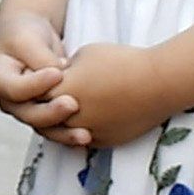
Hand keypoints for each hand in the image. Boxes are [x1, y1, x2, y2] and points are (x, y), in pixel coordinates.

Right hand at [0, 10, 84, 144]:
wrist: (33, 34)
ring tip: (84, 134)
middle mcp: (10, 100)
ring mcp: (27, 109)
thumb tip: (59, 76)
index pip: (15, 89)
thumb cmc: (25, 33)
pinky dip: (71, 132)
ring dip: (64, 132)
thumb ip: (40, 59)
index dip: (36, 85)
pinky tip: (89, 133)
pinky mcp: (46, 112)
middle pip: (28, 114)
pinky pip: (56, 127)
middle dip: (51, 114)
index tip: (57, 74)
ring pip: (43, 127)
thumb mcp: (28, 39)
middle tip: (73, 104)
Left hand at [44, 41, 193, 152]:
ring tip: (65, 109)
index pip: (35, 95)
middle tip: (48, 98)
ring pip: (63, 134)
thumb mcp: (86, 53)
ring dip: (61, 124)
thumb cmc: (123, 62)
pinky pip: (85, 140)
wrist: (158, 83)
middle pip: (44, 118)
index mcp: (61, 91)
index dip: (36, 88)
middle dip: (44, 108)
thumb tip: (60, 77)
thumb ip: (65, 68)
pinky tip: (84, 120)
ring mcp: (89, 132)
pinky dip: (81, 131)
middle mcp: (71, 117)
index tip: (41, 80)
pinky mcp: (106, 141)